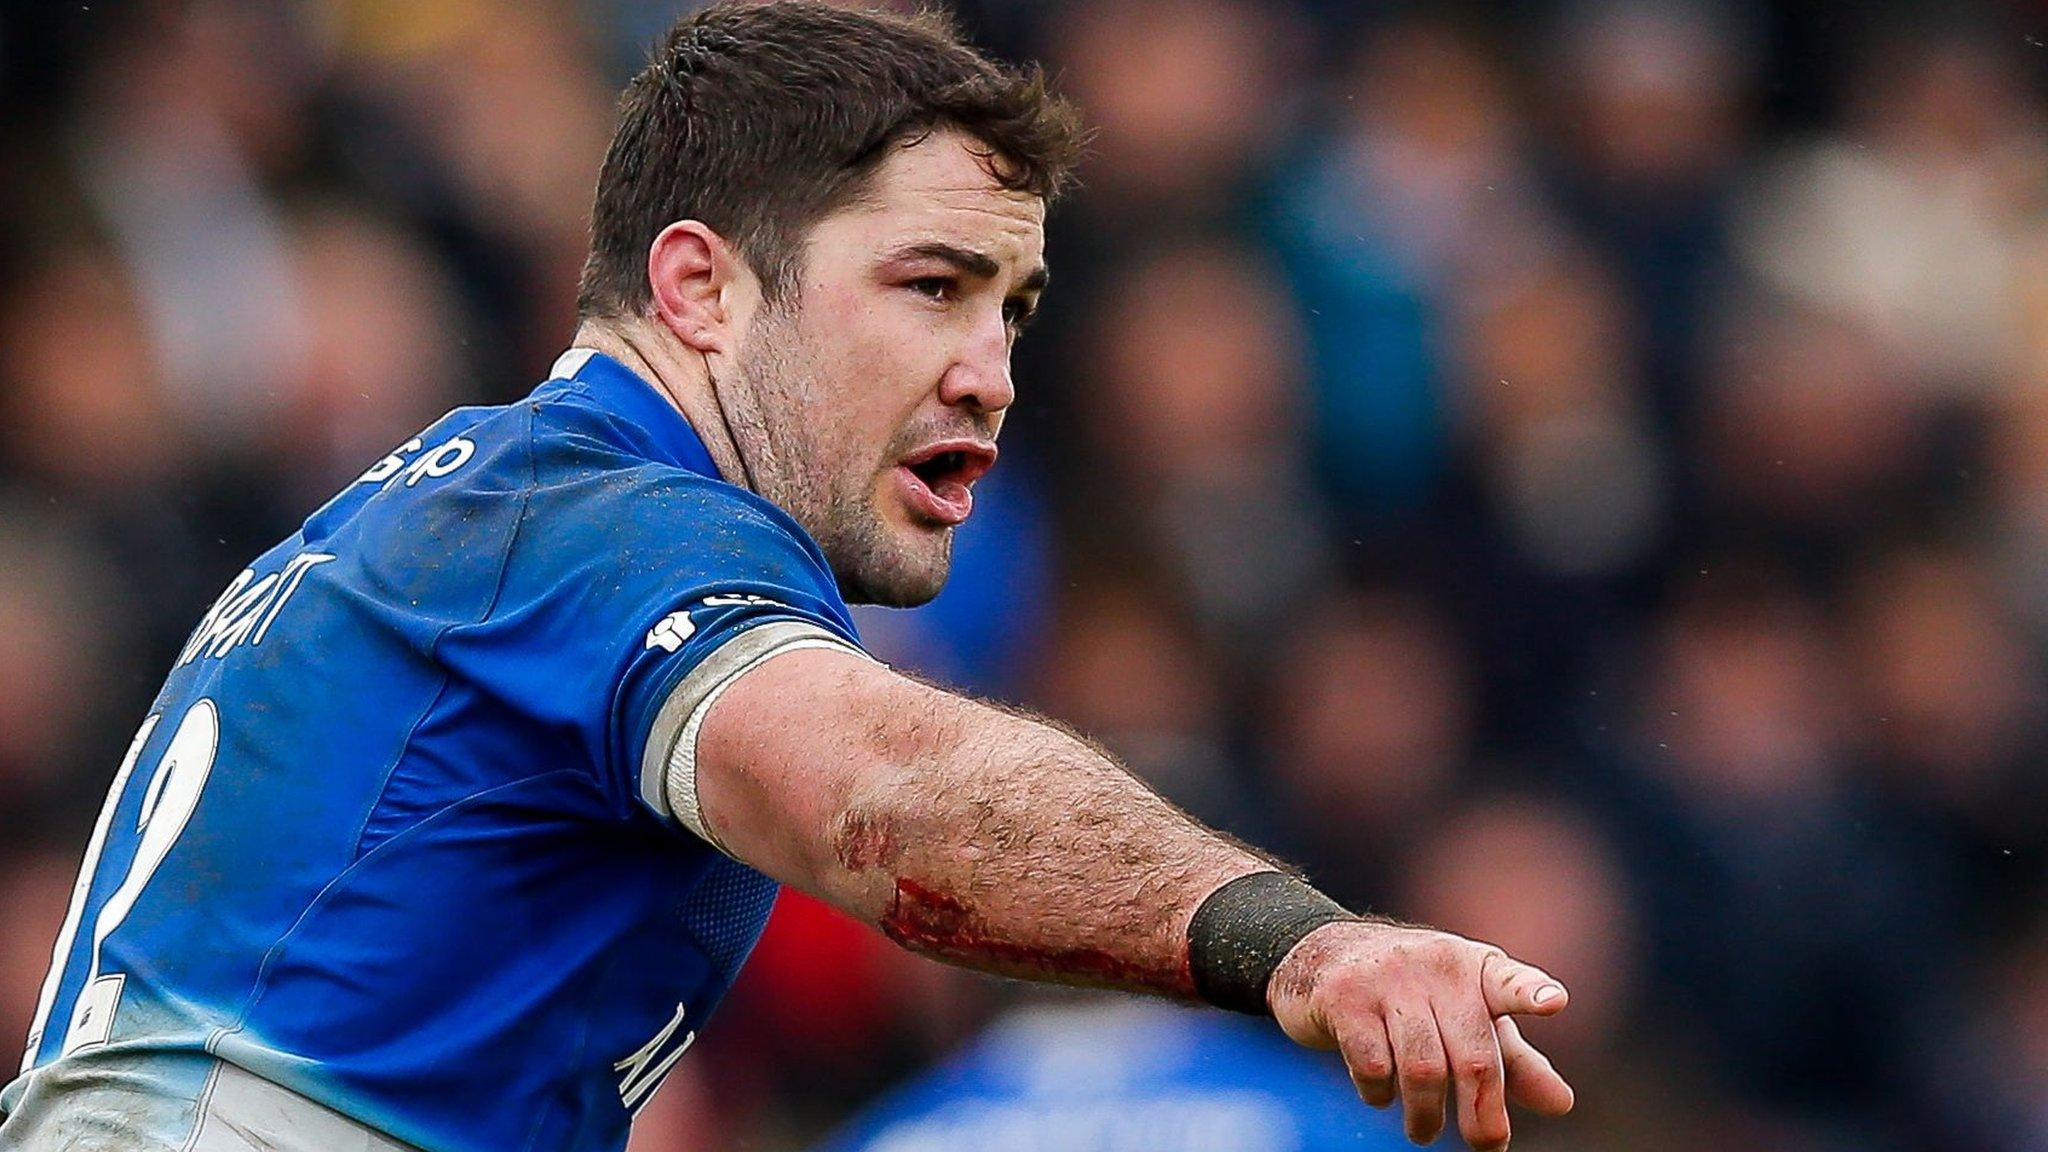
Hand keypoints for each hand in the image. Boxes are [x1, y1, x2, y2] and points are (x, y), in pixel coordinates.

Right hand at [1266, 920, 1573, 1150]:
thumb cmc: (1410, 993)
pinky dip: (1380, 1093)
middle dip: (1483, 1112)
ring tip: (1423, 1130)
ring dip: (1426, 1115)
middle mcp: (1435, 965)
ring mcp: (1387, 978)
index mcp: (1473, 966)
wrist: (1321, 954)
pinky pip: (1373, 1066)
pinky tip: (1380, 1094)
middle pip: (1472, 1055)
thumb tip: (1561, 1104)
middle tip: (1485, 1145)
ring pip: (1423, 1069)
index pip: (1507, 981)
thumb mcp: (1465, 1016)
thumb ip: (1511, 1059)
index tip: (1554, 1003)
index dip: (1530, 992)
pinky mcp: (1344, 997)